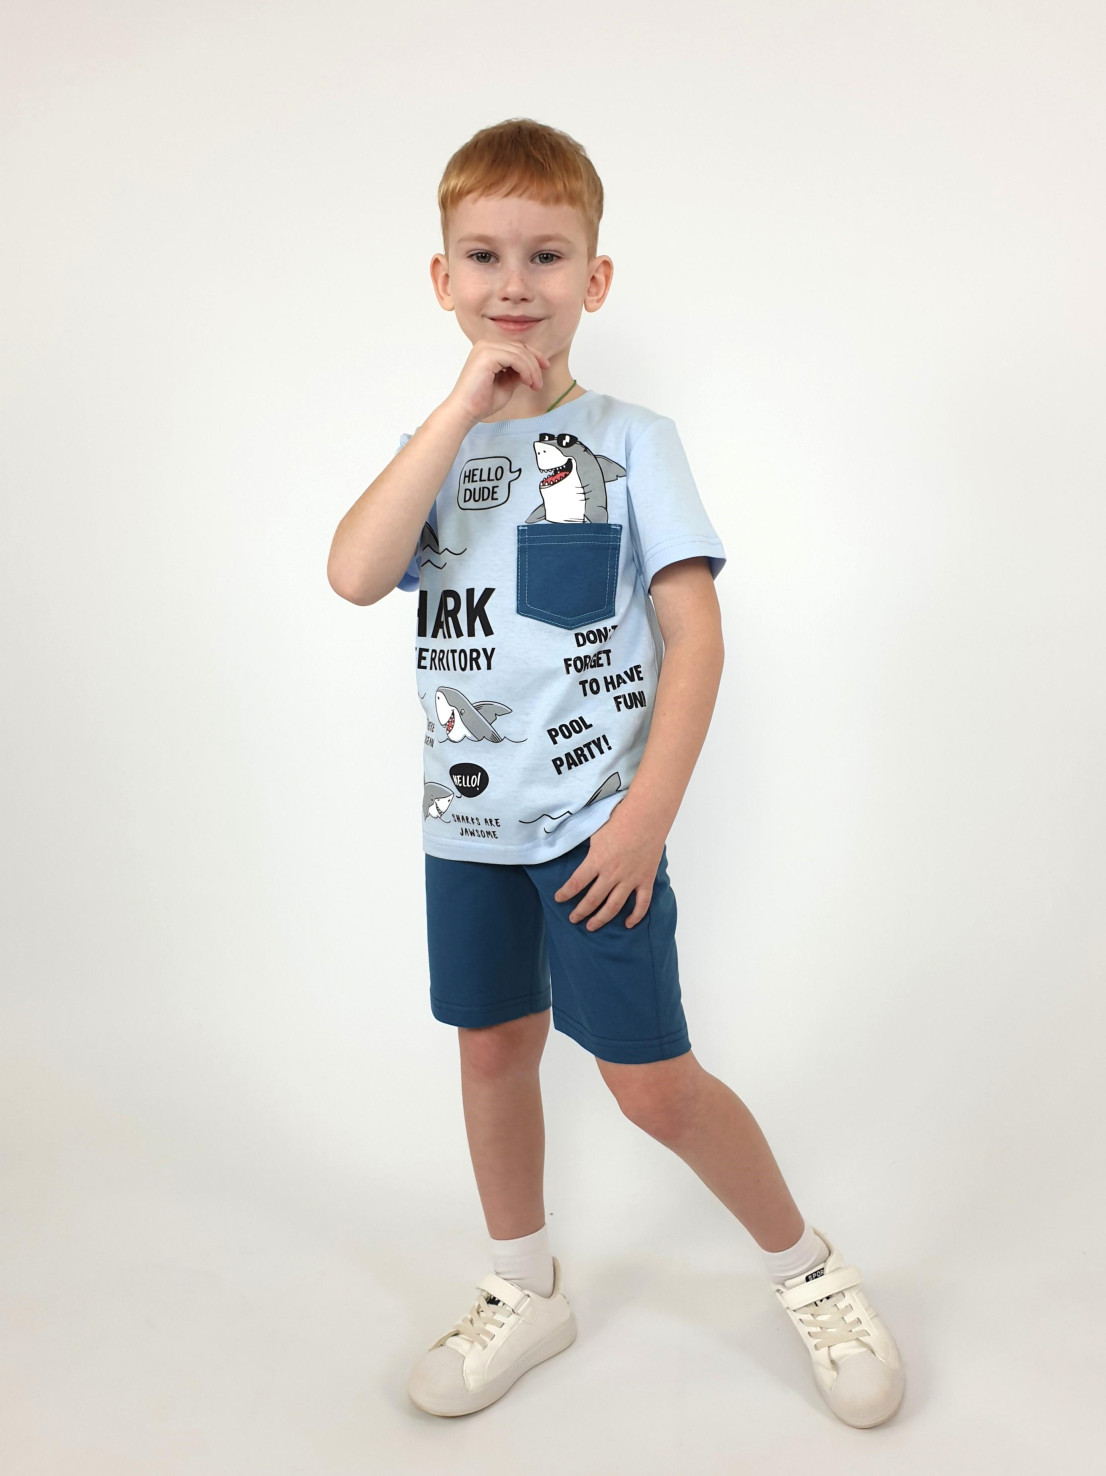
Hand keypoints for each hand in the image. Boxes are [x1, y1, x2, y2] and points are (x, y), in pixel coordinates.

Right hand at [443, 339, 551, 424]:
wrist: (465, 411)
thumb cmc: (481, 401)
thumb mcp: (506, 384)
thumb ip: (517, 373)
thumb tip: (532, 368)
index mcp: (488, 349)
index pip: (517, 347)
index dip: (534, 356)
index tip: (545, 368)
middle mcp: (486, 345)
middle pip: (520, 347)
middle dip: (535, 363)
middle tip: (539, 383)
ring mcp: (486, 348)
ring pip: (520, 352)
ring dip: (532, 369)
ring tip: (535, 385)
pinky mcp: (487, 355)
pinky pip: (515, 358)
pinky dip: (525, 370)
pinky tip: (527, 382)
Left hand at [553, 803, 666, 930]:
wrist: (648, 815)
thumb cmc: (620, 818)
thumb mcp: (595, 830)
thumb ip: (586, 846)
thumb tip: (571, 846)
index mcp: (597, 861)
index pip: (576, 883)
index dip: (565, 894)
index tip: (558, 899)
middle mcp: (612, 874)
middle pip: (592, 900)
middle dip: (580, 912)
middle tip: (573, 919)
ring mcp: (630, 879)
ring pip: (613, 907)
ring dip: (601, 919)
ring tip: (591, 927)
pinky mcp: (646, 880)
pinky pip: (641, 904)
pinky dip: (635, 916)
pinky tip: (628, 924)